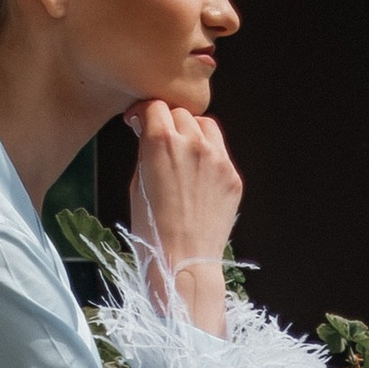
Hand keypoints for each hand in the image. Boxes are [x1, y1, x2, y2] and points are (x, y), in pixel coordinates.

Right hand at [125, 102, 240, 337]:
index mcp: (161, 142)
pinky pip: (220, 152)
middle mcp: (192, 143)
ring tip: (182, 153)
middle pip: (180, 113)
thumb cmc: (150, 228)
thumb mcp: (135, 183)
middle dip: (167, 122)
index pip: (154, 106)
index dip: (143, 113)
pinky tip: (198, 177)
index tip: (138, 123)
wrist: (183, 262)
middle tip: (159, 140)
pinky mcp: (233, 176)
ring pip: (204, 125)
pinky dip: (208, 155)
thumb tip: (147, 133)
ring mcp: (217, 158)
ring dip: (191, 132)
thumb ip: (145, 151)